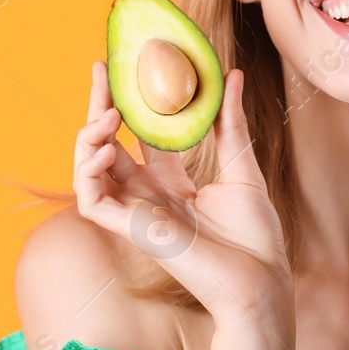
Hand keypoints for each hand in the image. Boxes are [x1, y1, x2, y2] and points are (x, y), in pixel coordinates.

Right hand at [73, 60, 292, 330]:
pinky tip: (105, 150)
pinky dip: (88, 175)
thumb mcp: (242, 167)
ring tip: (109, 113)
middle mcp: (149, 196)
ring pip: (90, 172)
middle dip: (99, 107)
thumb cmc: (256, 236)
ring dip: (89, 138)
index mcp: (174, 183)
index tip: (126, 68)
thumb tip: (233, 75)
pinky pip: (91, 202)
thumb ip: (230, 123)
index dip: (130, 104)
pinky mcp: (132, 232)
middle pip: (109, 146)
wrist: (260, 281)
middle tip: (100, 69)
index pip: (140, 137)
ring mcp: (137, 214)